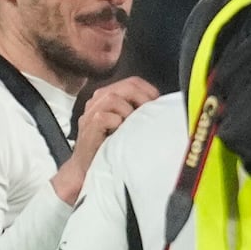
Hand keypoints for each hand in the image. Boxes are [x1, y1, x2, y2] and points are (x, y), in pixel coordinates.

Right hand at [51, 77, 162, 205]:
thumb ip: (138, 110)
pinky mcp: (88, 127)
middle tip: (149, 114)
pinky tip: (120, 133)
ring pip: (112, 98)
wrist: (88, 168)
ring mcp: (90, 114)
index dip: (149, 90)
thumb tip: (162, 105)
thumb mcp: (127, 123)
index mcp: (108, 96)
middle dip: (142, 98)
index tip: (157, 104)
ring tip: (132, 125)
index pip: (132, 82)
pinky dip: (116, 122)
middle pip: (124, 86)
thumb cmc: (111, 145)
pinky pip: (103, 116)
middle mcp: (97, 101)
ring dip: (128, 111)